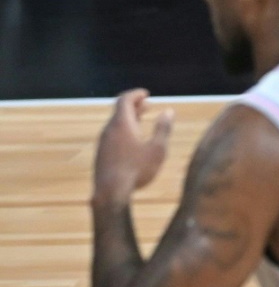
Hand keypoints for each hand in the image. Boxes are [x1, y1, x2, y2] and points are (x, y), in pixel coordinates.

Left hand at [92, 90, 173, 207]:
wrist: (110, 193)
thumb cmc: (137, 169)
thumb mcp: (157, 149)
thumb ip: (163, 129)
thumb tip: (169, 111)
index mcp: (122, 124)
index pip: (124, 100)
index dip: (135, 94)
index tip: (145, 93)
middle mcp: (109, 130)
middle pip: (119, 111)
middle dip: (134, 106)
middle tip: (146, 105)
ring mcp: (103, 143)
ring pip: (115, 124)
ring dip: (129, 119)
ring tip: (142, 121)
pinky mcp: (101, 154)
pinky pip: (112, 135)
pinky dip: (123, 130)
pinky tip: (132, 141)